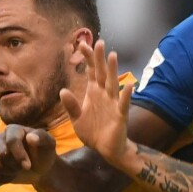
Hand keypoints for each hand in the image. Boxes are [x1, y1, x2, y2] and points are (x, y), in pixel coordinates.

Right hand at [0, 124, 56, 184]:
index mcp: (13, 130)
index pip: (11, 141)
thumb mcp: (49, 143)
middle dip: (16, 164)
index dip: (19, 154)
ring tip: (20, 169)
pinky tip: (14, 174)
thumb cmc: (44, 152)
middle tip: (26, 166)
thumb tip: (30, 137)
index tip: (28, 165)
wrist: (40, 167)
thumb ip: (42, 137)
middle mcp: (0, 138)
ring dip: (11, 172)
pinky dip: (6, 178)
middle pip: (2, 154)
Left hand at [60, 40, 132, 166]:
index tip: (82, 44)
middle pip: (102, 73)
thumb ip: (71, 106)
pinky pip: (123, 104)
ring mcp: (113, 104)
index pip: (91, 72)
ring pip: (113, 84)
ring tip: (113, 56)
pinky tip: (130, 85)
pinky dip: (126, 95)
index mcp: (94, 93)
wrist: (106, 149)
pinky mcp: (120, 115)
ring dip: (113, 71)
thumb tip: (63, 90)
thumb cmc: (93, 132)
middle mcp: (104, 95)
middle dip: (100, 59)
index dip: (88, 59)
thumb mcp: (77, 119)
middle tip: (99, 42)